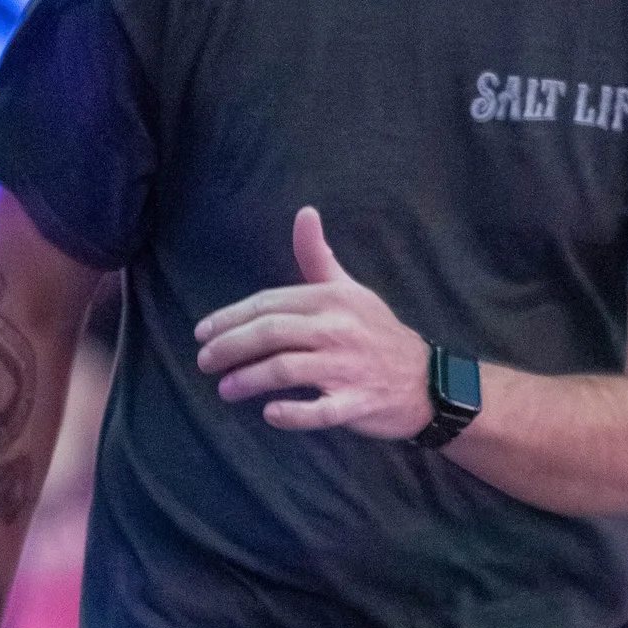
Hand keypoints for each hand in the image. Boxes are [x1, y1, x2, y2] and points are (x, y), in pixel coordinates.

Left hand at [194, 208, 433, 437]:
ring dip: (248, 379)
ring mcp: (346, 367)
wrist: (425, 380)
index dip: (229, 317)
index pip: (268, 304)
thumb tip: (304, 212)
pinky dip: (292, 414)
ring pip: (285, 369)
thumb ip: (318, 257)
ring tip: (225, 389)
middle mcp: (336, 329)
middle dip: (229, 347)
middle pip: (270, 333)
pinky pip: (319, 411)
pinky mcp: (356, 403)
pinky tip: (270, 414)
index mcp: (330, 299)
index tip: (202, 332)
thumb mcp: (349, 290)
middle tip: (204, 362)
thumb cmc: (377, 332)